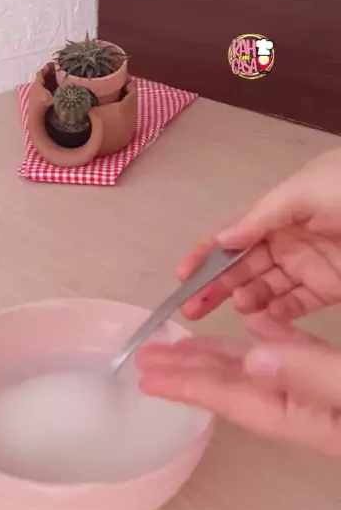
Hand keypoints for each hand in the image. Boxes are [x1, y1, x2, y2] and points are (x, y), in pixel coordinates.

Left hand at [136, 317, 340, 456]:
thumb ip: (310, 373)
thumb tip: (254, 357)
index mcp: (301, 418)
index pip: (229, 398)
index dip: (186, 386)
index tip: (146, 379)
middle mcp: (305, 409)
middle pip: (233, 387)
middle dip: (188, 370)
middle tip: (146, 357)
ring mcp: (322, 395)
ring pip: (262, 371)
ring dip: (222, 355)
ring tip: (185, 344)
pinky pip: (299, 356)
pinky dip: (275, 339)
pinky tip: (257, 328)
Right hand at [179, 147, 340, 321]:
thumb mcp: (306, 190)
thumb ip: (262, 216)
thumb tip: (223, 238)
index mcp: (279, 209)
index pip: (234, 234)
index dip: (206, 254)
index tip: (182, 276)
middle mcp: (288, 238)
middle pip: (244, 265)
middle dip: (216, 285)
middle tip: (193, 309)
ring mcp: (308, 265)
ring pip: (266, 287)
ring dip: (246, 297)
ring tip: (239, 306)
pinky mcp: (328, 288)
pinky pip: (296, 304)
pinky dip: (277, 313)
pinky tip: (261, 319)